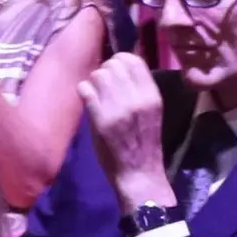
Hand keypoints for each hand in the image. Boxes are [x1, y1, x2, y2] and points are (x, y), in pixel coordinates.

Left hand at [79, 51, 176, 208]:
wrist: (140, 176)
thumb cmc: (144, 143)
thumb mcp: (150, 111)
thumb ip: (137, 89)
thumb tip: (120, 63)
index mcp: (152, 97)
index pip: (133, 60)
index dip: (120, 60)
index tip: (116, 71)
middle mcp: (137, 99)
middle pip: (112, 64)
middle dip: (105, 71)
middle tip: (105, 87)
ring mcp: (118, 108)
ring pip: (98, 74)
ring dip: (94, 82)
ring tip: (98, 96)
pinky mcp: (101, 119)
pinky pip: (85, 88)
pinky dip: (84, 92)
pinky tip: (89, 103)